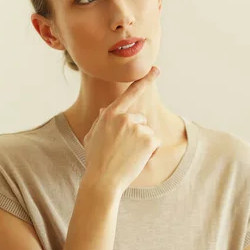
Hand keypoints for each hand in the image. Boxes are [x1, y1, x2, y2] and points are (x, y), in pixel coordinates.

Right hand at [82, 66, 160, 194]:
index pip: (130, 93)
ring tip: (127, 156)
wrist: (103, 180)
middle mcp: (125, 117)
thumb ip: (101, 121)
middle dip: (136, 132)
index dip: (145, 80)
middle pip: (140, 120)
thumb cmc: (96, 160)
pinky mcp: (149, 139)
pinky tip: (137, 159)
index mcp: (110, 114)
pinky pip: (155, 143)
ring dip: (142, 144)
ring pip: (147, 132)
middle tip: (123, 149)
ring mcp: (138, 127)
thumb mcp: (92, 136)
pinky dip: (150, 152)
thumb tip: (106, 110)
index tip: (156, 69)